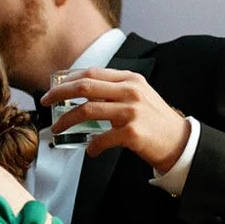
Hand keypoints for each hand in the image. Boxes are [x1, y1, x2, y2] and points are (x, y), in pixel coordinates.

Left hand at [40, 67, 191, 173]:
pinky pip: (101, 138)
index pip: (91, 72)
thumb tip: (80, 90)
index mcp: (130, 79)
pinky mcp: (132, 132)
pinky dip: (91, 146)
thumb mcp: (138, 95)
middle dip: (58, 94)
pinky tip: (90, 150)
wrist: (180, 142)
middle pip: (84, 87)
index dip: (67, 80)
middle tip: (44, 103)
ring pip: (87, 110)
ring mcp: (132, 111)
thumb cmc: (154, 120)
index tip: (52, 89)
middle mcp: (130, 91)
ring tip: (56, 129)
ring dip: (66, 121)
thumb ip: (114, 90)